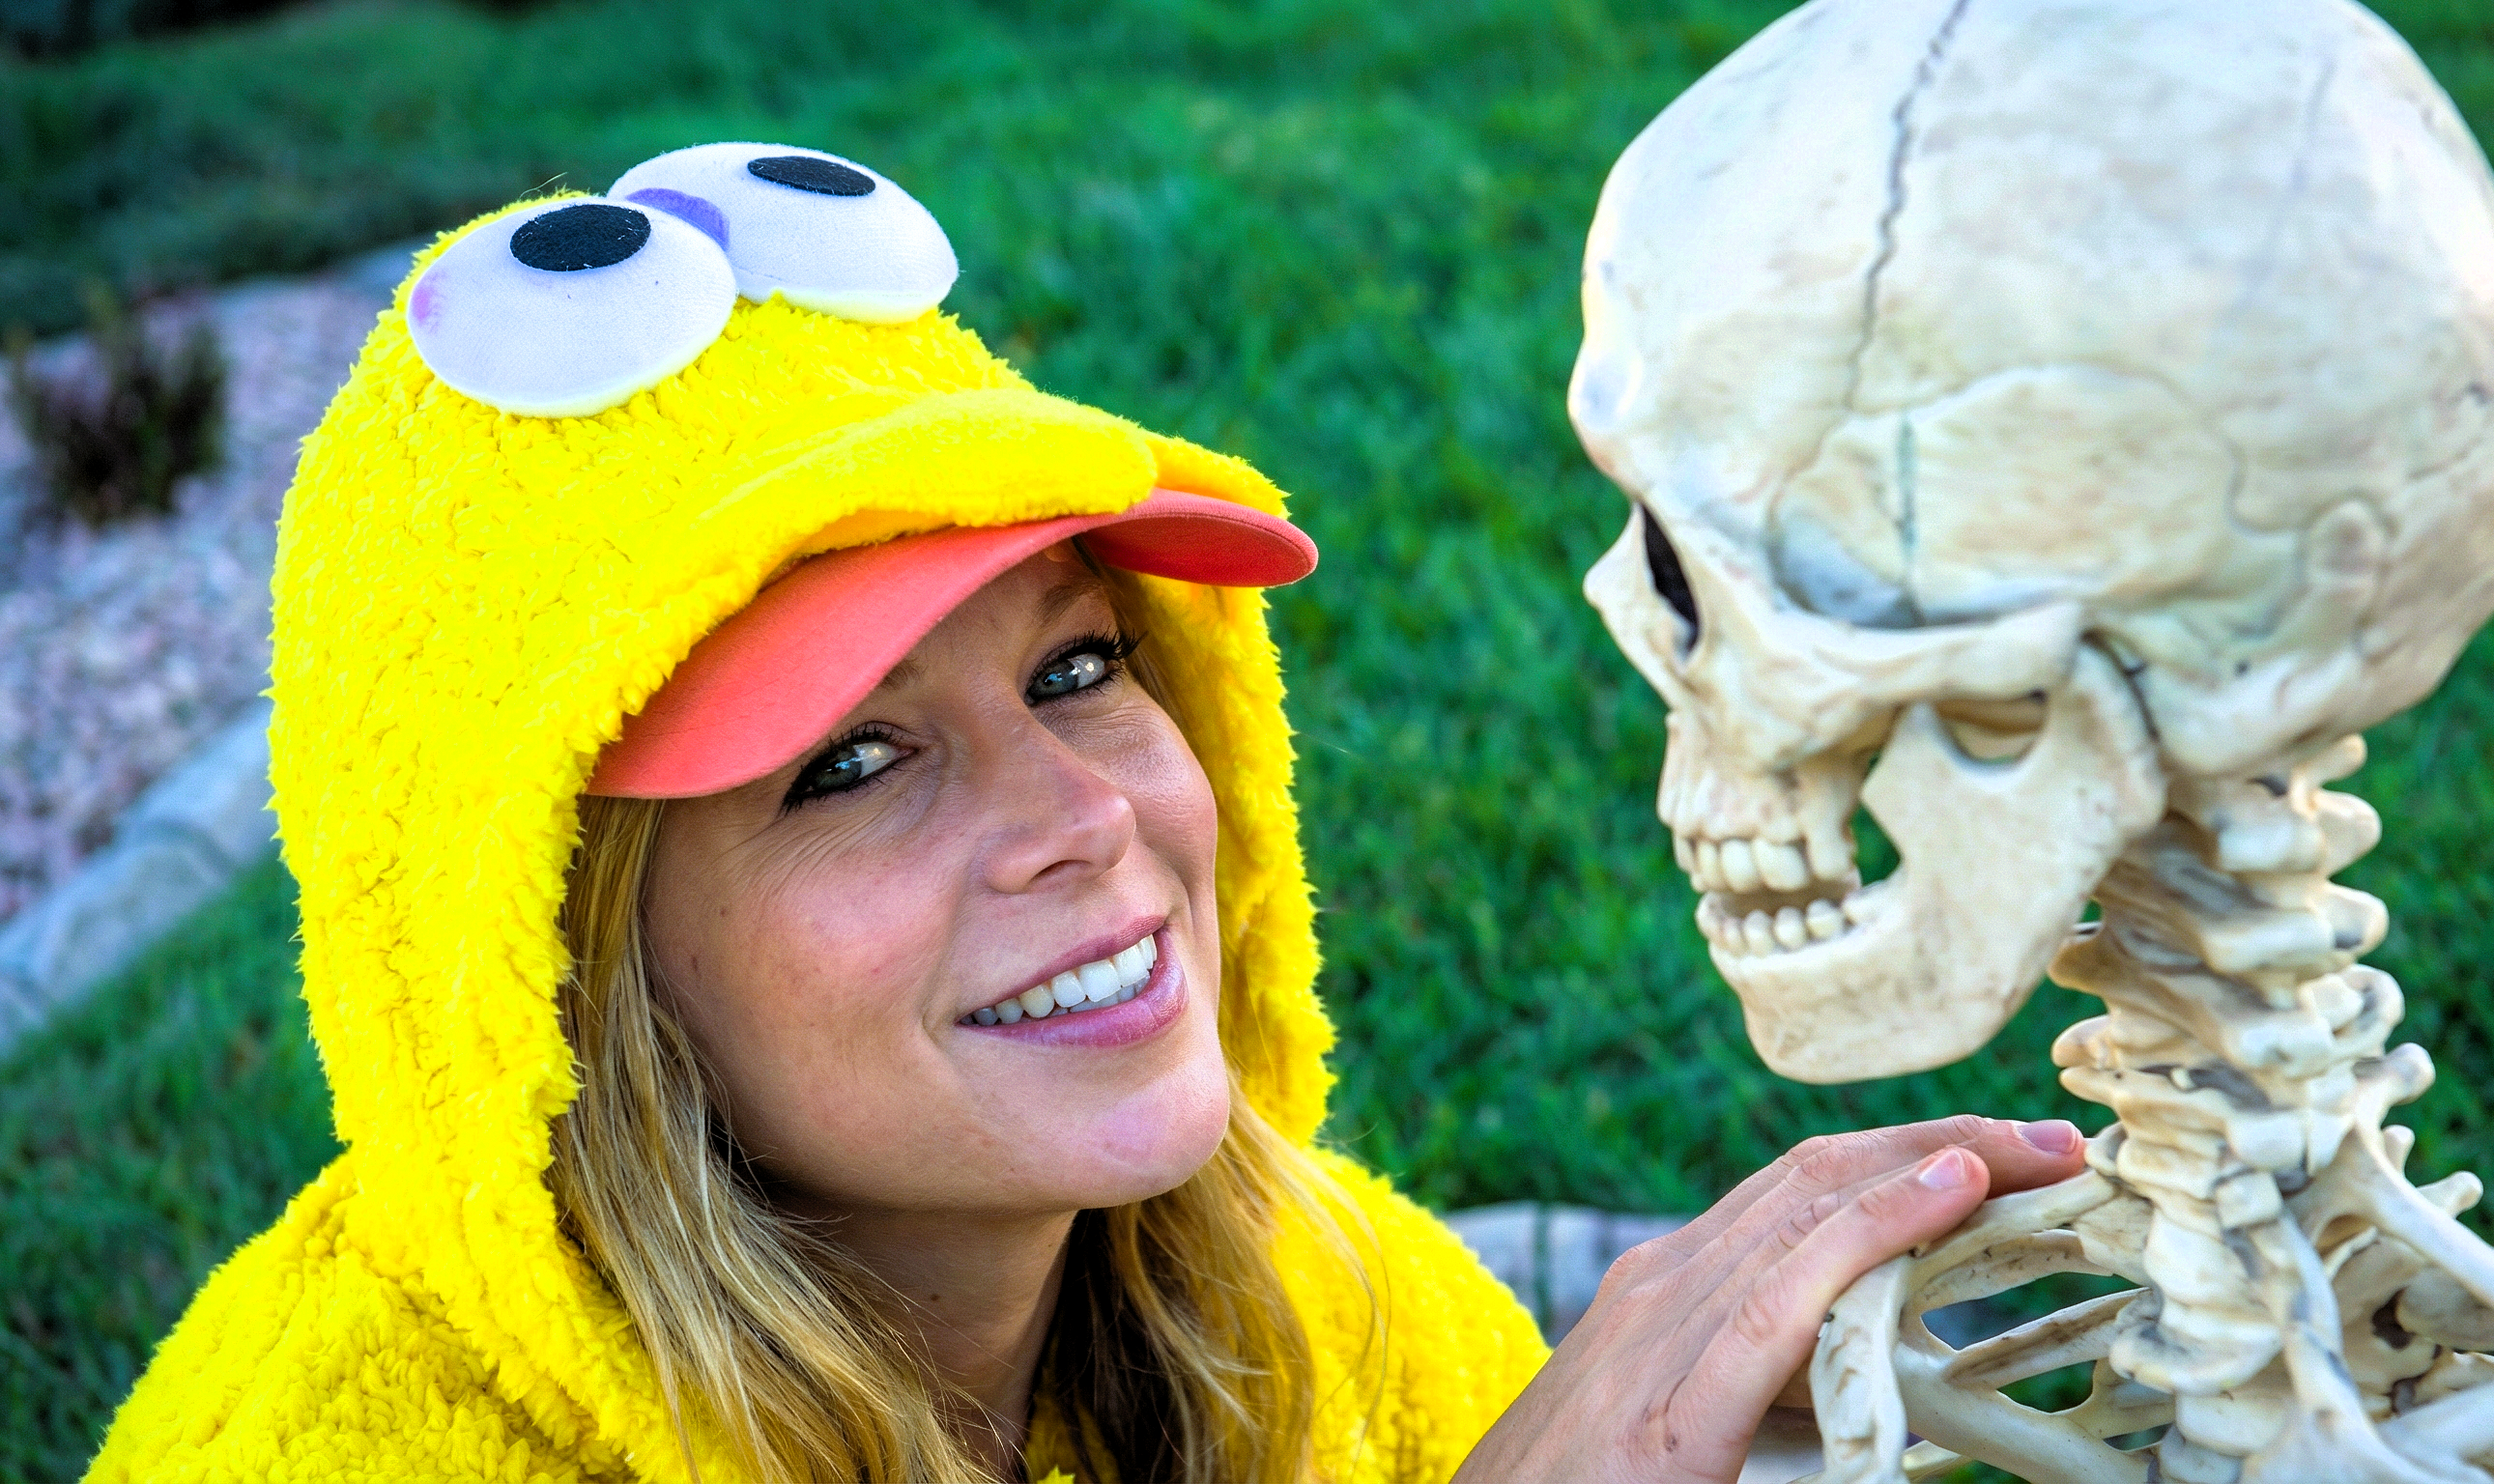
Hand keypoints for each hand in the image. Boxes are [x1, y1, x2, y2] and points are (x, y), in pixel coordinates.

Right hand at [1452, 1114, 2087, 1482]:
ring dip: (1936, 1164)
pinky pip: (1785, 1294)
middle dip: (1939, 1141)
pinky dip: (1874, 1229)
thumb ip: (1765, 1378)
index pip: (1802, 1190)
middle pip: (1817, 1176)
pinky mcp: (1671, 1405)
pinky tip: (1946, 1193)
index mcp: (1668, 1289)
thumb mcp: (1683, 1417)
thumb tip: (1863, 1359)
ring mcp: (1658, 1330)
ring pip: (1811, 1210)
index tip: (2005, 1158)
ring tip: (2033, 1154)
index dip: (1907, 1158)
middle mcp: (1662, 1284)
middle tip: (2052, 1141)